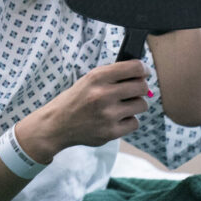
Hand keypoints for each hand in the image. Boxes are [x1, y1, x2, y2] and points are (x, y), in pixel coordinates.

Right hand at [22, 60, 149, 159]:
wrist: (57, 124)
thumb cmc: (76, 99)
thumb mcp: (88, 80)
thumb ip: (113, 76)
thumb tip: (142, 75)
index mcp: (97, 77)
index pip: (135, 68)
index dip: (143, 69)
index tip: (144, 73)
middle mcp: (103, 94)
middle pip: (142, 87)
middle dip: (140, 88)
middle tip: (133, 91)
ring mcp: (108, 115)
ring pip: (142, 105)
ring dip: (134, 105)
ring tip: (120, 106)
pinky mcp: (111, 132)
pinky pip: (135, 123)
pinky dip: (128, 121)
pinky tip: (115, 119)